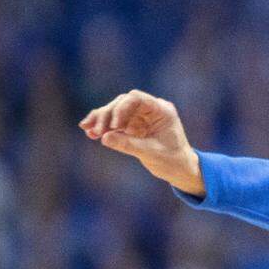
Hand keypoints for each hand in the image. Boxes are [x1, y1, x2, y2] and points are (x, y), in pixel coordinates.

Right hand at [79, 90, 205, 196]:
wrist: (180, 170)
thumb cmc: (172, 161)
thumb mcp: (151, 153)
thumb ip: (128, 144)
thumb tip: (104, 137)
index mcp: (162, 110)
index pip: (136, 98)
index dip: (121, 108)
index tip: (114, 125)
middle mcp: (151, 110)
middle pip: (123, 103)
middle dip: (107, 115)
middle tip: (95, 130)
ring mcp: (142, 117)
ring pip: (117, 112)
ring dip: (101, 120)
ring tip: (87, 130)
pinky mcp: (134, 126)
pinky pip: (116, 123)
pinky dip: (104, 128)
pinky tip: (91, 133)